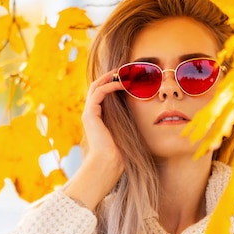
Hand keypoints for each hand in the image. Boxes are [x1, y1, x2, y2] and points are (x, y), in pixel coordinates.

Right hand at [65, 70, 123, 208]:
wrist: (108, 164)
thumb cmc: (119, 152)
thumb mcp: (126, 131)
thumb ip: (128, 121)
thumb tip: (144, 115)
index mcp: (98, 117)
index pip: (102, 93)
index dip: (113, 82)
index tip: (127, 77)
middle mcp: (91, 113)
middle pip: (97, 86)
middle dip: (111, 75)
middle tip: (125, 69)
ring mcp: (89, 113)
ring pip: (97, 86)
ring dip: (110, 77)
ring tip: (124, 72)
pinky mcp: (90, 114)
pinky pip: (99, 92)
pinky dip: (110, 85)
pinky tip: (122, 83)